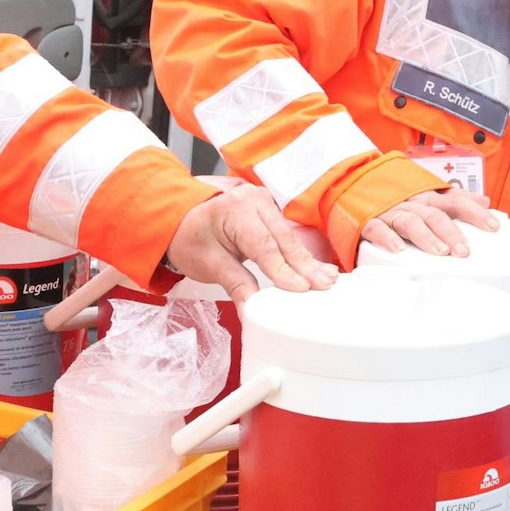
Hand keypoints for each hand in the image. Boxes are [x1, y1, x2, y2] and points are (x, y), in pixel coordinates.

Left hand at [166, 183, 337, 303]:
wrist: (181, 220)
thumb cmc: (191, 238)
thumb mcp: (207, 263)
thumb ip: (235, 284)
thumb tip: (252, 310)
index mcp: (235, 209)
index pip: (262, 244)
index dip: (282, 268)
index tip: (300, 288)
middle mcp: (254, 201)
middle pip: (283, 239)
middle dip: (304, 265)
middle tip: (323, 285)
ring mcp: (265, 204)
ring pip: (290, 238)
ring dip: (308, 261)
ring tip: (328, 279)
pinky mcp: (272, 213)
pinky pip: (288, 236)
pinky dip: (302, 254)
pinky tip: (321, 267)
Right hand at [359, 188, 497, 255]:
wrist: (349, 183)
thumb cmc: (393, 195)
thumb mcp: (425, 194)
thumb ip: (453, 198)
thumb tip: (484, 201)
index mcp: (426, 196)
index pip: (455, 200)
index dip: (474, 212)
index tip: (493, 226)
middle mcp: (411, 201)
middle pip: (436, 213)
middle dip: (452, 232)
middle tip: (464, 251)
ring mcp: (389, 209)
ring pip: (411, 221)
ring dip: (426, 236)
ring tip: (440, 252)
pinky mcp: (366, 219)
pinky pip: (377, 227)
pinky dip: (387, 237)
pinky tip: (397, 248)